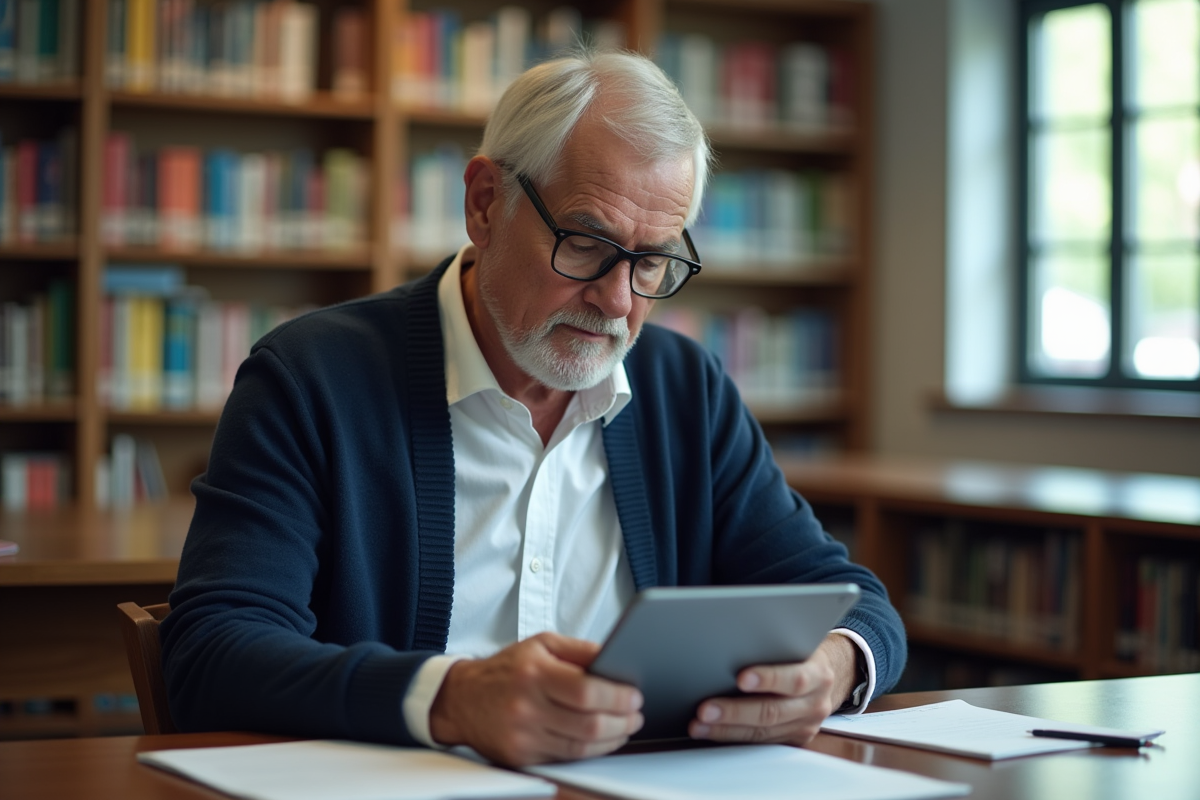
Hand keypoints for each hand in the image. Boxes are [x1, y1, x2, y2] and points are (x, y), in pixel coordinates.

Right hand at [428, 632, 643, 765]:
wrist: (461, 699)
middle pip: (588, 724)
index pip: (586, 691)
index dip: (617, 697)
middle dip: (622, 721)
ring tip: (625, 727)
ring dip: (611, 739)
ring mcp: (522, 736)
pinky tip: (601, 739)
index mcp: (534, 673)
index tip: (635, 696)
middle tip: (636, 714)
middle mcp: (526, 707)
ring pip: (580, 747)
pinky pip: (565, 758)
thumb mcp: (541, 644)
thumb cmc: (507, 669)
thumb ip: (580, 650)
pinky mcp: (520, 757)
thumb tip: (616, 659)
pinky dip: (589, 750)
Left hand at [688, 632, 858, 745]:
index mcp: (818, 674)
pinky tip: (711, 731)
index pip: (795, 679)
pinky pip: (761, 743)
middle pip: (773, 712)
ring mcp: (805, 725)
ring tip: (700, 724)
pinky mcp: (794, 739)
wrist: (826, 676)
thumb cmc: (800, 652)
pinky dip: (733, 737)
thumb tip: (731, 641)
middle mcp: (815, 703)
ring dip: (727, 730)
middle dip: (735, 712)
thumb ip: (774, 645)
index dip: (768, 679)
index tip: (740, 678)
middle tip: (706, 709)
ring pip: (763, 733)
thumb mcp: (795, 641)